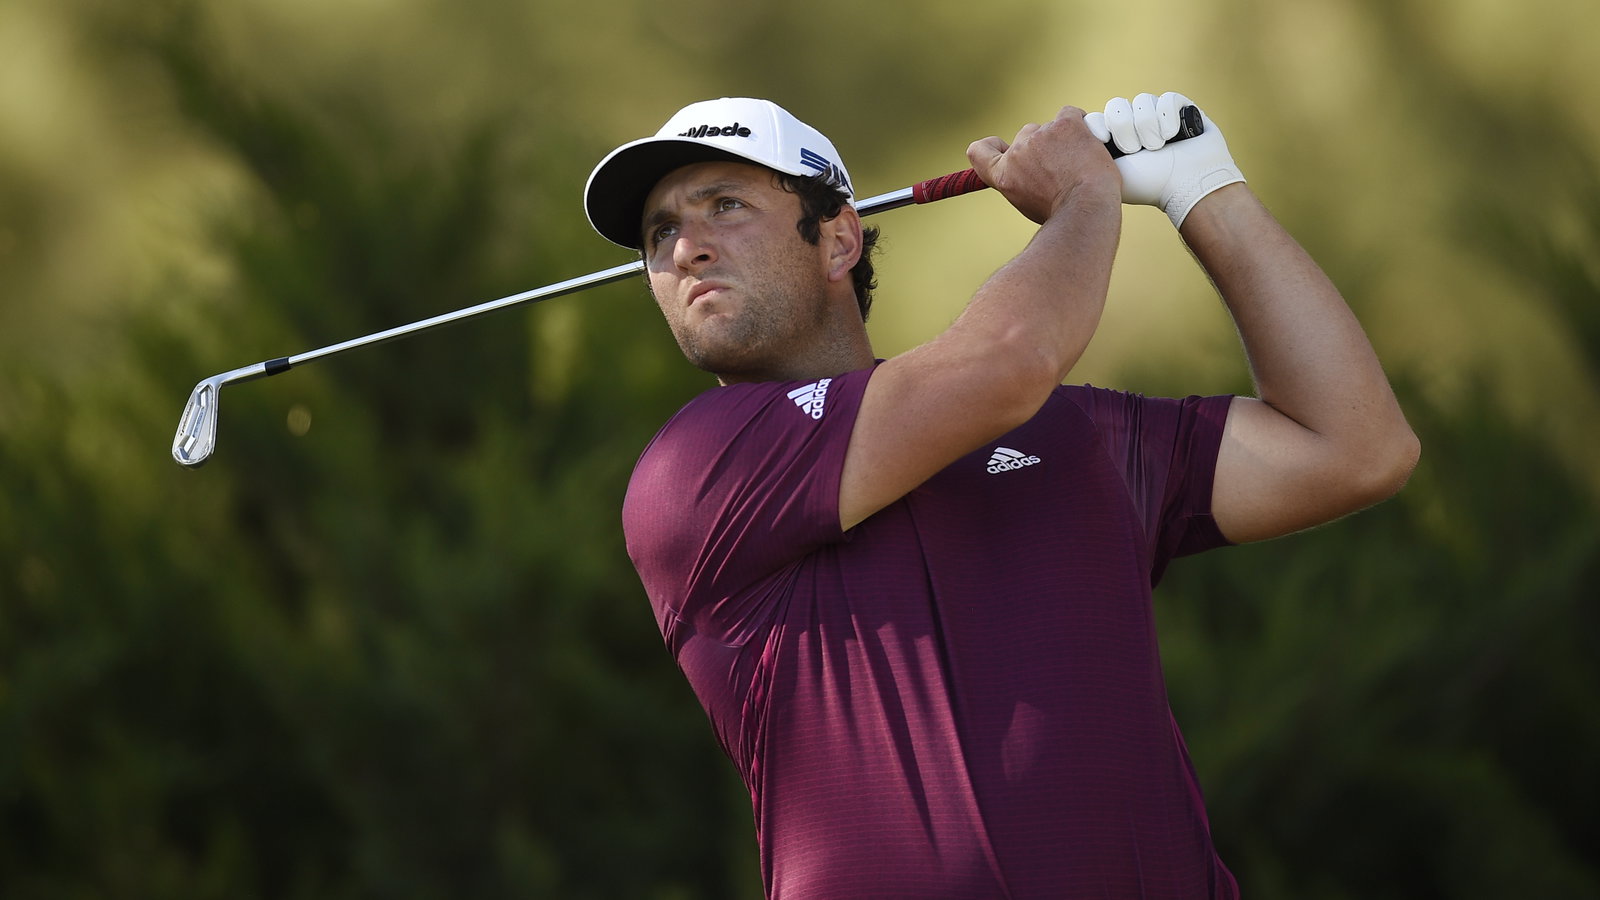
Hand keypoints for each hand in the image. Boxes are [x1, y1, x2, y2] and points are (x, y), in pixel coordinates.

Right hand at [967, 106, 1119, 224]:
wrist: (1088, 209)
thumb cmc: (1065, 215)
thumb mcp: (1031, 206)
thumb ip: (1024, 184)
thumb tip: (1034, 178)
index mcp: (1004, 175)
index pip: (979, 151)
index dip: (992, 146)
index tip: (1004, 148)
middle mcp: (1018, 152)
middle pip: (1026, 135)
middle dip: (1044, 145)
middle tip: (1064, 166)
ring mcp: (1041, 135)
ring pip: (1052, 127)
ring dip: (1065, 139)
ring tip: (1081, 163)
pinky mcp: (1065, 124)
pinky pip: (1071, 114)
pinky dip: (1081, 125)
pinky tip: (1090, 143)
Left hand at [1084, 92, 1244, 227]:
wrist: (1186, 187)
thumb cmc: (1147, 184)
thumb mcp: (1107, 173)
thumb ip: (1085, 157)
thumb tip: (1069, 136)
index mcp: (1115, 137)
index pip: (1098, 116)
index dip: (1100, 127)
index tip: (1105, 142)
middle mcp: (1135, 123)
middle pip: (1116, 105)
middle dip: (1125, 130)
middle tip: (1135, 151)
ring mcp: (1157, 114)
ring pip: (1142, 101)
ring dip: (1149, 127)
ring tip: (1157, 148)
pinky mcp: (1181, 108)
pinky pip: (1167, 99)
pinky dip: (1170, 119)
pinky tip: (1176, 137)